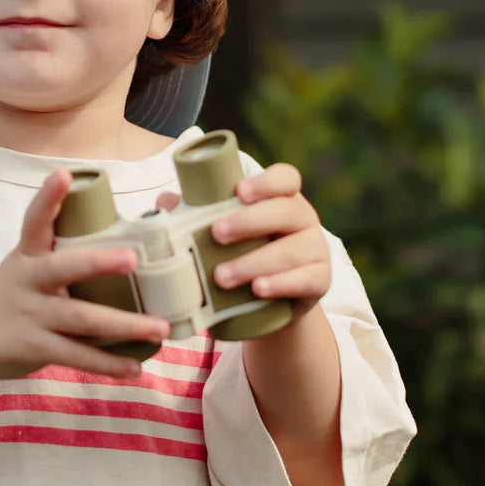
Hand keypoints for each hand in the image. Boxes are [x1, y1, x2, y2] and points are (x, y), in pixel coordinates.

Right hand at [0, 170, 169, 384]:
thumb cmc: (11, 297)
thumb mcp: (23, 267)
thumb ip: (58, 256)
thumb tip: (121, 246)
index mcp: (27, 255)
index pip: (35, 220)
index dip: (48, 197)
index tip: (62, 174)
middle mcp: (28, 281)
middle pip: (64, 269)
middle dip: (98, 263)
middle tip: (132, 258)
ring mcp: (30, 315)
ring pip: (81, 319)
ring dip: (124, 325)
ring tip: (160, 328)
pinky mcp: (34, 347)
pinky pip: (77, 355)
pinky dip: (108, 363)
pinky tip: (135, 366)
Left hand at [209, 162, 330, 319]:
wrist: (269, 307)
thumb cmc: (240, 255)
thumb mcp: (221, 234)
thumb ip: (196, 214)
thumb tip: (164, 201)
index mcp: (281, 199)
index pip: (286, 178)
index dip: (266, 182)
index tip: (239, 191)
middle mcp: (304, 219)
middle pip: (287, 211)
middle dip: (250, 221)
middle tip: (216, 233)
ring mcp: (316, 249)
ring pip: (293, 250)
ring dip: (254, 262)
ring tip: (222, 276)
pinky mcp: (320, 281)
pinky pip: (307, 279)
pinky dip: (281, 284)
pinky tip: (258, 290)